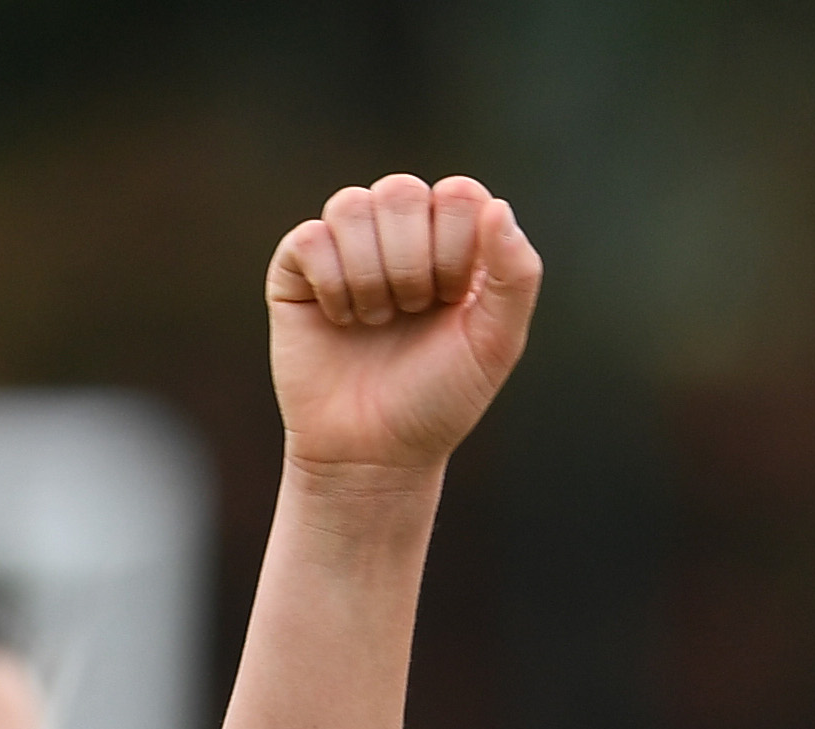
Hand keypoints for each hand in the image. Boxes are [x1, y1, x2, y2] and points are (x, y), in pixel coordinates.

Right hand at [268, 173, 543, 477]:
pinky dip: (334, 286)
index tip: (454, 301)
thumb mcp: (495, 344)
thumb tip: (498, 206)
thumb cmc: (440, 399)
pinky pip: (311, 238)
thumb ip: (515, 277)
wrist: (375, 451)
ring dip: (372, 275)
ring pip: (351, 205)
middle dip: (412, 262)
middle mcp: (399, 234)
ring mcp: (347, 245)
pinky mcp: (299, 265)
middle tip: (414, 313)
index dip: (457, 246)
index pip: (459, 193)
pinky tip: (342, 321)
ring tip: (379, 321)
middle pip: (401, 191)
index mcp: (452, 244)